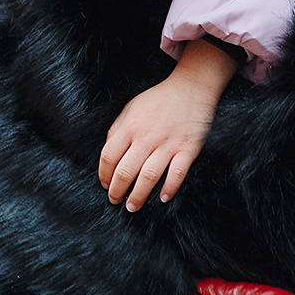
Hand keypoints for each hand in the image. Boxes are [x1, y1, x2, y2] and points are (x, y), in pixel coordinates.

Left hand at [98, 39, 237, 209]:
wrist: (191, 89)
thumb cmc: (159, 100)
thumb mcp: (131, 108)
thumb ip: (118, 129)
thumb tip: (108, 153)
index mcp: (130, 126)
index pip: (109, 156)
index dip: (103, 174)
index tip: (104, 185)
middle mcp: (147, 137)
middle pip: (125, 171)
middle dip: (117, 190)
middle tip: (115, 200)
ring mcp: (168, 144)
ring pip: (148, 176)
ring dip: (138, 195)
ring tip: (132, 206)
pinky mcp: (188, 149)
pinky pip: (177, 173)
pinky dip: (170, 188)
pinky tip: (163, 198)